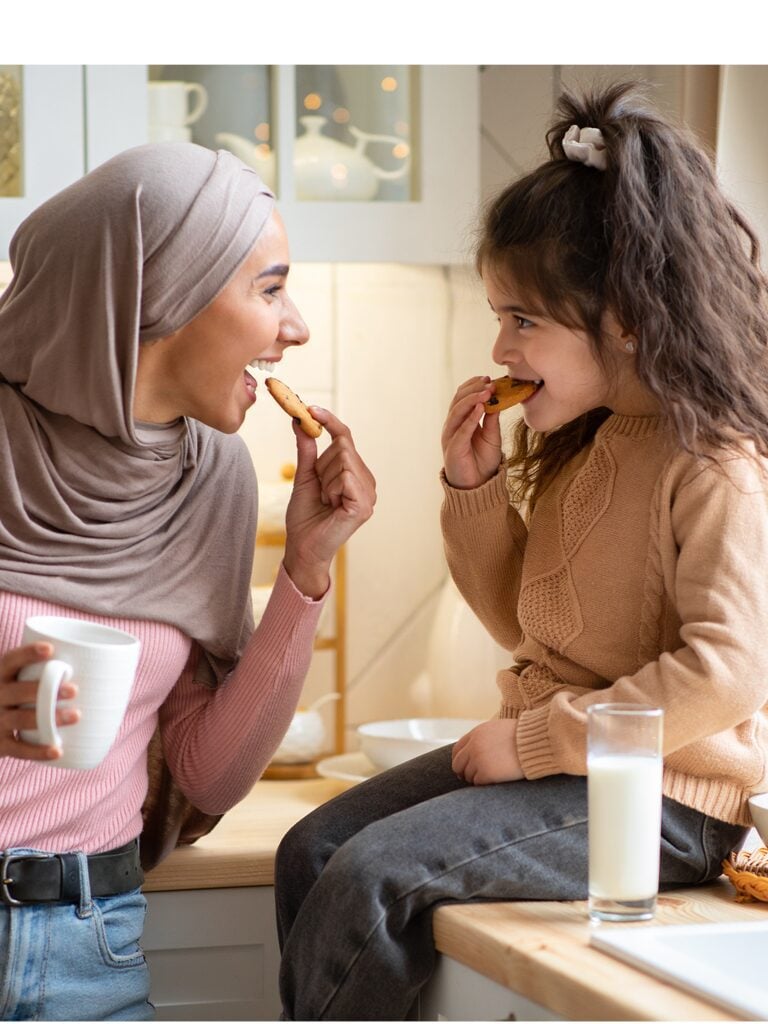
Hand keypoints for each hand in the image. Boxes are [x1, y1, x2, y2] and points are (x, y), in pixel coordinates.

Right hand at [0, 642, 79, 760]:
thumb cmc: (18, 698)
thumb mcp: (20, 681)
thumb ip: (47, 672)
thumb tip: (108, 663)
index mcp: (1, 677)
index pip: (9, 661)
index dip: (27, 653)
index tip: (51, 649)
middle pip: (16, 692)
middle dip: (44, 690)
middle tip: (75, 690)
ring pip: (20, 719)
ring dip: (48, 718)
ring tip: (75, 715)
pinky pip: (18, 749)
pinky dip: (37, 752)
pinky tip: (58, 751)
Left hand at [283, 407, 375, 597]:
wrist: (302, 547)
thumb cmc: (305, 517)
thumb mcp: (304, 477)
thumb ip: (307, 450)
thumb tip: (300, 422)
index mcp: (355, 473)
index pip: (346, 437)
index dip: (330, 421)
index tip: (310, 409)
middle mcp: (366, 481)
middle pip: (343, 447)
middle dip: (322, 465)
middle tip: (319, 489)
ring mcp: (369, 494)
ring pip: (343, 460)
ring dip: (325, 480)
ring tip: (325, 501)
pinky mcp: (364, 506)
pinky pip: (345, 478)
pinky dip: (331, 489)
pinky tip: (331, 506)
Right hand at [442, 376, 502, 488]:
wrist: (478, 486)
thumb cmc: (483, 461)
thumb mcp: (491, 436)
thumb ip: (491, 419)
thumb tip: (497, 399)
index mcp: (460, 421)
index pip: (462, 397)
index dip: (473, 386)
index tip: (489, 378)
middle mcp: (452, 426)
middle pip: (458, 400)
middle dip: (474, 389)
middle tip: (490, 382)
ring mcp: (450, 437)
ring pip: (457, 411)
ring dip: (473, 399)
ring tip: (487, 391)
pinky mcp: (453, 448)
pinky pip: (461, 430)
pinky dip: (471, 418)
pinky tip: (481, 408)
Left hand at [451, 719, 522, 784]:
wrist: (535, 743)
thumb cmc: (523, 737)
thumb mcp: (499, 729)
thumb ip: (484, 737)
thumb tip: (476, 750)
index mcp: (476, 733)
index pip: (457, 749)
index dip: (459, 760)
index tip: (464, 767)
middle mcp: (474, 746)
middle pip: (458, 764)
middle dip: (463, 772)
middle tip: (470, 778)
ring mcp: (478, 759)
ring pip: (468, 775)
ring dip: (476, 778)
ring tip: (489, 777)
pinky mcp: (486, 773)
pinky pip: (477, 783)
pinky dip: (484, 783)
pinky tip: (493, 781)